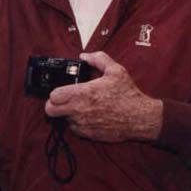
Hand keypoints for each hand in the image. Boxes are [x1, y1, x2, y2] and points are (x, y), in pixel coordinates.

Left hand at [45, 51, 162, 142]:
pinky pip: (74, 129)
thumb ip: (98, 59)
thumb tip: (84, 56)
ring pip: (62, 120)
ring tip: (78, 107)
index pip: (53, 97)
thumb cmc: (128, 94)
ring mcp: (83, 124)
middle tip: (61, 101)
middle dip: (53, 105)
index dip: (54, 93)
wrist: (140, 118)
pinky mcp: (88, 134)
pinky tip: (87, 116)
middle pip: (50, 111)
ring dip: (66, 114)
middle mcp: (79, 110)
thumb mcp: (116, 70)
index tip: (61, 91)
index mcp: (83, 93)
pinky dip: (77, 123)